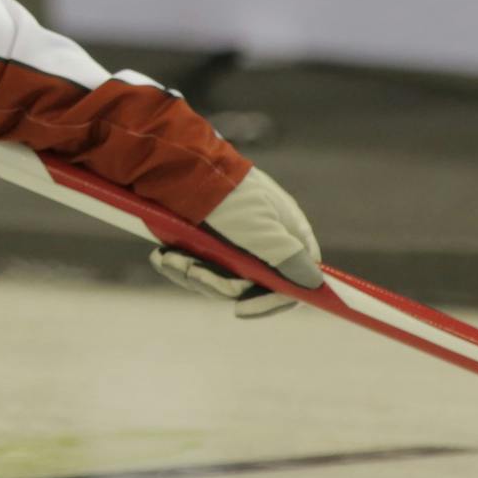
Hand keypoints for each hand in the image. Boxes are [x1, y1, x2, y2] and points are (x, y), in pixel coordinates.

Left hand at [149, 165, 323, 318]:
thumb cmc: (228, 199)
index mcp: (288, 234)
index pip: (294, 281)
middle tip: (195, 271)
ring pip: (217, 279)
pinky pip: (194, 267)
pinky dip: (178, 265)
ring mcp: (231, 241)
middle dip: (217, 284)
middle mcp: (263, 240)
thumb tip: (314, 285)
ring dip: (192, 274)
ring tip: (172, 259)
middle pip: (249, 286)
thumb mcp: (263, 231)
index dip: (271, 300)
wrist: (176, 168)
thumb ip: (289, 259)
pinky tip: (163, 255)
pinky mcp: (202, 240)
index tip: (243, 308)